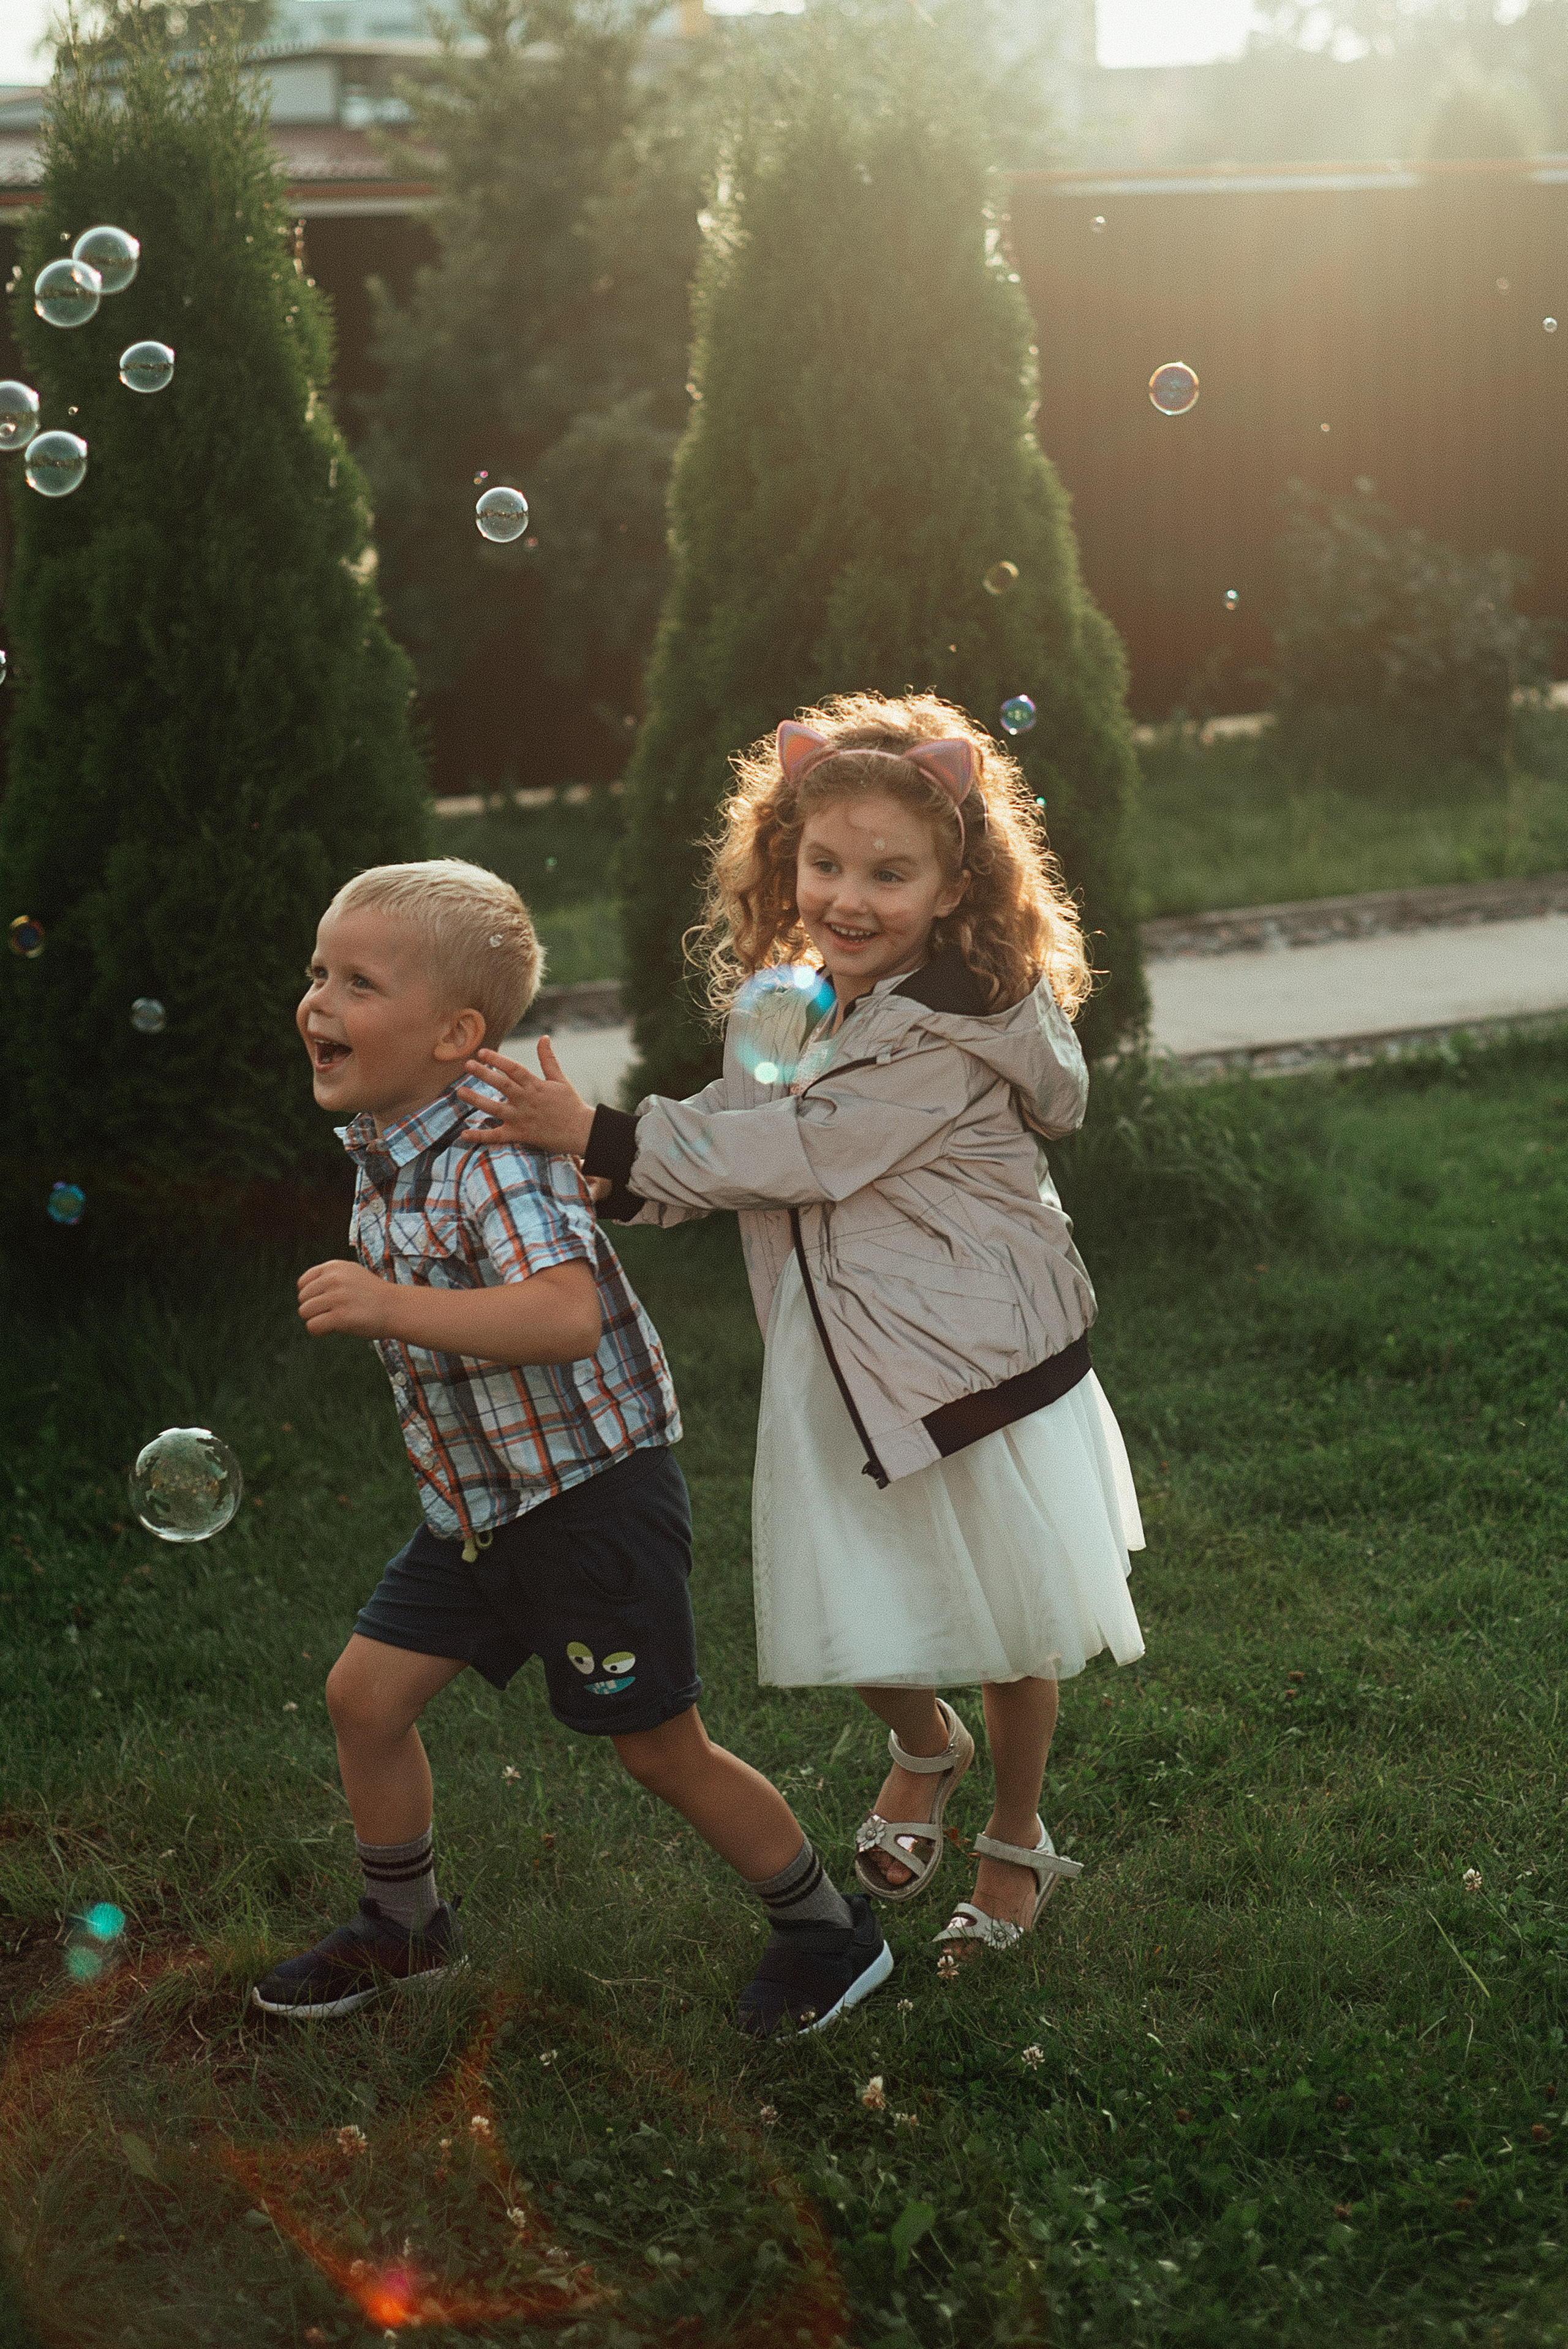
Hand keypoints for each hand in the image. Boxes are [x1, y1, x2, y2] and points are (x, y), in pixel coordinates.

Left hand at [298, 1258, 394, 1339]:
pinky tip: (332, 1329)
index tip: (324, 1302)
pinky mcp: (340, 1317)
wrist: (397, 1308)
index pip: (303, 1283)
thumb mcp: (351, 1274)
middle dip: (313, 1309)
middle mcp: (334, 1279)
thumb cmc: (373, 1295)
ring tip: (333, 1320)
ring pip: (305, 1312)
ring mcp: (337, 1297)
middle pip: (303, 1299)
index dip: (310, 1296)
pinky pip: (312, 1326)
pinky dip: (319, 1331)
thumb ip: (329, 1278)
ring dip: (316, 1319)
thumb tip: (303, 1292)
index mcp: (334, 1267)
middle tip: (332, 1312)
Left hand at [457, 1038, 595, 1155]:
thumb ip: (548, 1059)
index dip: (497, 1060)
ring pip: (495, 1108)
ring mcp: (522, 1118)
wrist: (582, 1131)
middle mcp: (527, 1100)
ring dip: (477, 1100)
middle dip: (484, 1074)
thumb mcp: (560, 1079)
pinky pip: (497, 1136)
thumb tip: (543, 1037)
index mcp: (536, 1085)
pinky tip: (464, 1134)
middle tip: (467, 1065)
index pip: (514, 1068)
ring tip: (460, 1091)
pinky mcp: (520, 1134)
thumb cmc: (571, 1104)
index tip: (482, 1052)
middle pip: (502, 1084)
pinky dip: (481, 1136)